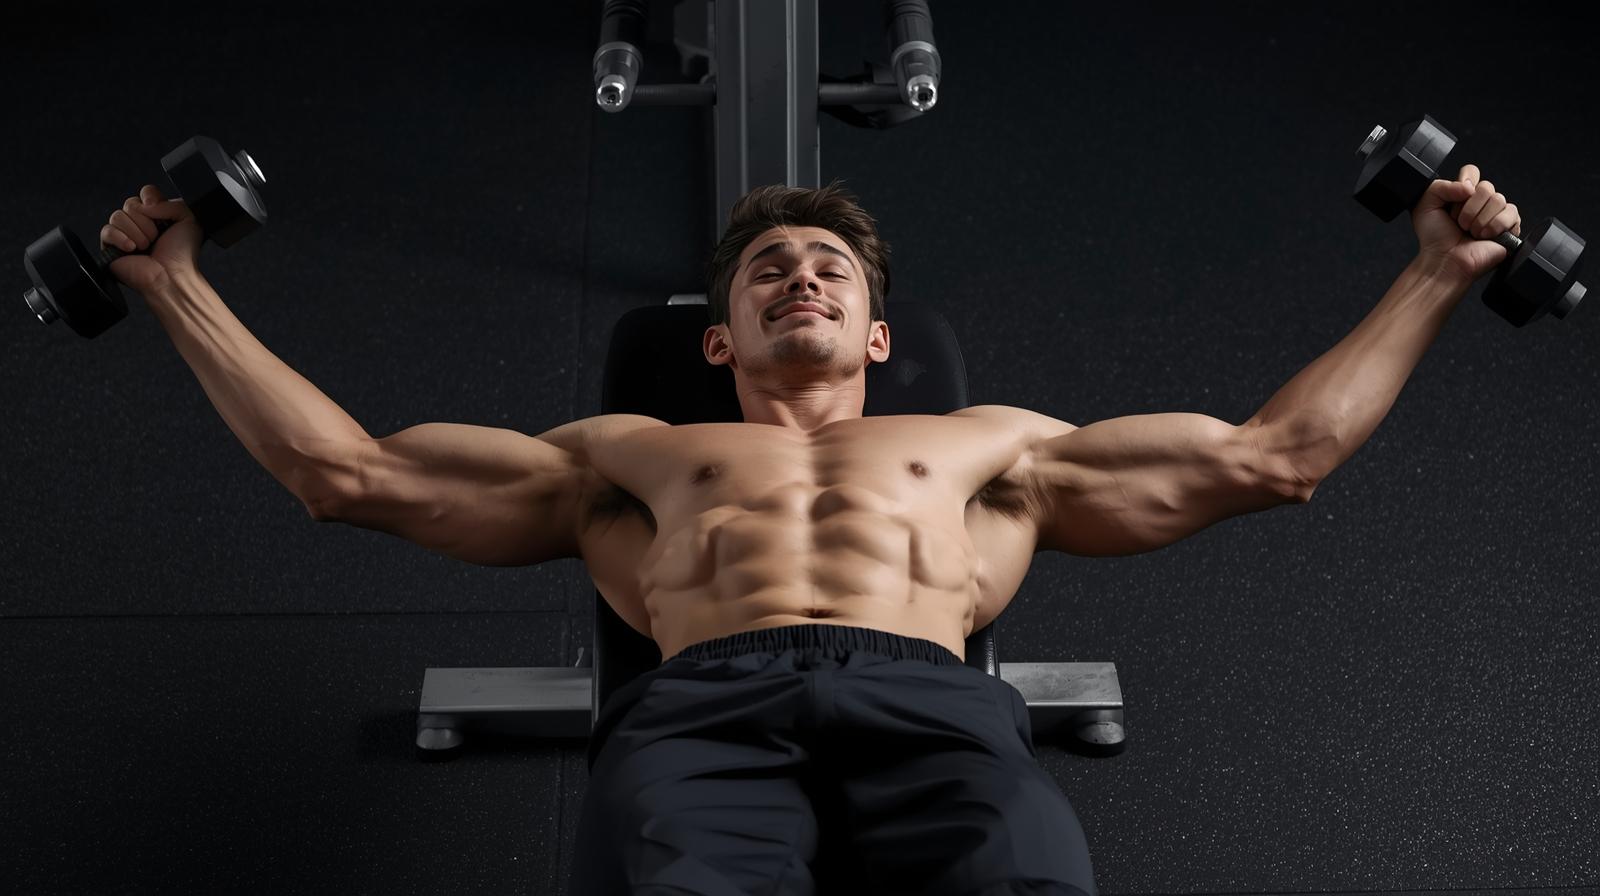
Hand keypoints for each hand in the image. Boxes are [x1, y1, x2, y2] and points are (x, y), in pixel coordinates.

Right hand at [99, 184, 203, 294]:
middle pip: (131, 203)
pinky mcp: (110, 246)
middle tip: (156, 237)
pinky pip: (107, 230)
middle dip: (146, 221)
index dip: (150, 198)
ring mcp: (124, 234)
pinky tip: (132, 248)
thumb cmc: (182, 253)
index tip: (157, 209)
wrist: (172, 275)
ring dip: (136, 232)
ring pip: (118, 215)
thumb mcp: (189, 219)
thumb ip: (172, 202)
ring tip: (146, 246)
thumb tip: (145, 203)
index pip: (145, 193)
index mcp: (157, 215)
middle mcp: (140, 223)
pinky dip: (121, 238)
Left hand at [1411, 163, 1521, 281]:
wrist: (1444, 261)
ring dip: (1479, 219)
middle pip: (1487, 186)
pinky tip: (1485, 236)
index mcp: (1463, 194)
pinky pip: (1511, 212)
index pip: (1472, 171)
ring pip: (1498, 199)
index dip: (1465, 181)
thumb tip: (1469, 186)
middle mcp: (1481, 202)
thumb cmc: (1434, 237)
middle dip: (1468, 208)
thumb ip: (1441, 186)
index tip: (1455, 199)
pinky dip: (1495, 225)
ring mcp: (1496, 213)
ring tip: (1470, 232)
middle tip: (1459, 223)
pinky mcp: (1510, 226)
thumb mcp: (1425, 205)